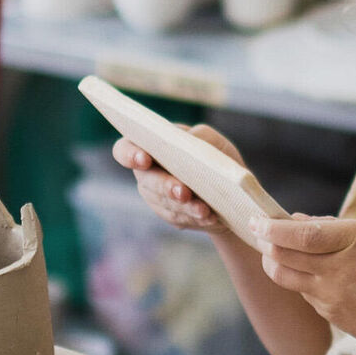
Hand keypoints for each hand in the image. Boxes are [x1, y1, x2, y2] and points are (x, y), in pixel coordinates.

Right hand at [112, 124, 244, 238]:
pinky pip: (180, 218)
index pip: (124, 150)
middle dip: (165, 186)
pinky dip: (196, 218)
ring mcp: (156, 197)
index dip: (129, 154)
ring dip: (185, 207)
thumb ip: (200, 136)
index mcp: (150, 146)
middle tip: (183, 192)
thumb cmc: (215, 155)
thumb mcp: (213, 140)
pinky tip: (210, 217)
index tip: (145, 159)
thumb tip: (191, 141)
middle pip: (147, 181)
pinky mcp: (171, 215)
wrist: (231, 186)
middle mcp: (147, 173)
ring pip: (165, 204)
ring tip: (204, 209)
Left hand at [248, 215, 355, 354]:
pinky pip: (303, 291)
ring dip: (273, 261)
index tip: (257, 219)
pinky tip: (308, 272)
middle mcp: (341, 268)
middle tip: (258, 230)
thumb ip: (334, 228)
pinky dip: (298, 278)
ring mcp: (333, 295)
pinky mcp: (329, 314)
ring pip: (285, 275)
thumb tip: (294, 219)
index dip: (274, 228)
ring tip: (272, 250)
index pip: (303, 234)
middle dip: (265, 242)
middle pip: (285, 254)